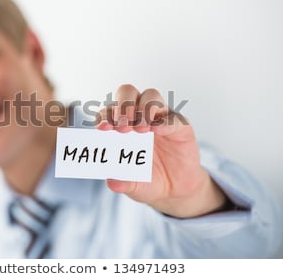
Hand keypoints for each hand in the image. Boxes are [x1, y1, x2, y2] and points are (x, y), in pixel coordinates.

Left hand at [96, 85, 227, 217]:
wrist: (174, 190)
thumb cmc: (147, 179)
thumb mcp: (133, 186)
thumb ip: (122, 183)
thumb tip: (111, 182)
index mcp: (119, 125)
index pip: (108, 111)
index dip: (104, 117)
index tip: (103, 128)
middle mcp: (138, 115)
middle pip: (127, 92)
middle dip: (122, 105)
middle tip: (122, 126)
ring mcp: (159, 117)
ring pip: (150, 95)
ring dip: (143, 109)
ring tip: (140, 129)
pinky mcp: (180, 125)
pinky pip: (173, 116)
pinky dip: (164, 122)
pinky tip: (157, 131)